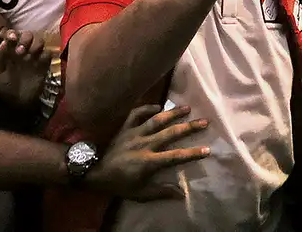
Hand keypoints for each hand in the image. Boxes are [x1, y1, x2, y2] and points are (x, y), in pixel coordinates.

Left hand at [0, 30, 51, 107]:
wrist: (17, 104)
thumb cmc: (4, 89)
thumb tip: (3, 43)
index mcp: (9, 52)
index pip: (12, 36)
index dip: (12, 34)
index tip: (11, 38)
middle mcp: (22, 52)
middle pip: (27, 35)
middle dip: (25, 39)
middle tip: (20, 51)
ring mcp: (34, 58)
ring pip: (39, 41)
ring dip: (35, 45)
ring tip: (29, 55)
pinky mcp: (44, 65)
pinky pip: (48, 54)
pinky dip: (45, 55)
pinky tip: (39, 62)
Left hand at [87, 105, 210, 200]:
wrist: (94, 172)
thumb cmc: (119, 184)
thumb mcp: (140, 193)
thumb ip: (161, 192)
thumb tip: (182, 194)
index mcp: (149, 161)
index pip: (175, 157)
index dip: (192, 153)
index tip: (207, 149)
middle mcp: (144, 144)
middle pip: (170, 133)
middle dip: (188, 127)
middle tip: (204, 121)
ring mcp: (134, 133)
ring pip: (156, 120)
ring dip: (172, 113)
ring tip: (186, 107)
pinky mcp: (124, 127)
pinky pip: (136, 114)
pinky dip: (147, 108)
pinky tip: (157, 107)